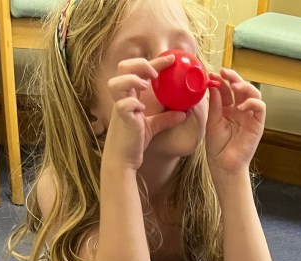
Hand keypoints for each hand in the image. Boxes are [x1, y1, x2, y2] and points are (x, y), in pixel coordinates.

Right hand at [104, 55, 186, 169]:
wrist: (124, 160)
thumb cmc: (134, 142)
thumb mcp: (153, 126)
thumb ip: (166, 118)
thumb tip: (184, 113)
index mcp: (129, 94)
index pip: (140, 70)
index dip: (155, 62)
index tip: (172, 59)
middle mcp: (122, 97)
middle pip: (123, 67)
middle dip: (140, 64)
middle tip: (155, 75)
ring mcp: (119, 106)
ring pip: (116, 82)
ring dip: (132, 80)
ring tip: (145, 88)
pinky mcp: (121, 119)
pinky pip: (124, 104)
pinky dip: (133, 103)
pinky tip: (141, 110)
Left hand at [205, 69, 265, 175]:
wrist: (224, 166)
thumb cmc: (217, 147)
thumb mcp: (212, 121)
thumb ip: (215, 103)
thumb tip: (214, 84)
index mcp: (227, 109)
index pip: (227, 89)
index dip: (221, 80)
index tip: (213, 75)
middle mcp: (240, 111)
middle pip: (241, 88)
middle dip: (233, 78)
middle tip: (224, 72)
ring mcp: (249, 117)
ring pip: (253, 93)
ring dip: (244, 86)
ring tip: (234, 87)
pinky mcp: (258, 124)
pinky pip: (260, 107)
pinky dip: (252, 102)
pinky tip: (241, 106)